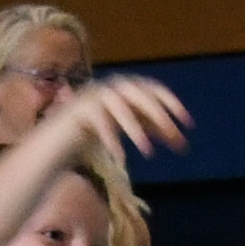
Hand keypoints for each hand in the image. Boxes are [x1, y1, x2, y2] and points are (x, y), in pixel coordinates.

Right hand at [53, 76, 190, 166]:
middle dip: (157, 114)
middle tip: (172, 136)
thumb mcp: (128, 127)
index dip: (171, 103)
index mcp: (123, 89)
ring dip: (135, 129)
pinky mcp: (77, 110)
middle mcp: (109, 87)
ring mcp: (92, 97)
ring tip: (148, 152)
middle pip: (138, 95)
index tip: (188, 123)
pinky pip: (99, 123)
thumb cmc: (96, 133)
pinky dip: (111, 139)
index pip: (153, 88)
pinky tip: (120, 158)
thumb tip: (180, 139)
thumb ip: (150, 127)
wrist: (57, 138)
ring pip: (119, 108)